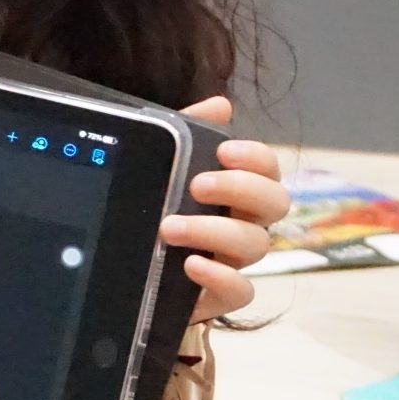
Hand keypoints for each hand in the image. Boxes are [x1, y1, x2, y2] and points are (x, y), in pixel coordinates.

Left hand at [167, 96, 287, 322]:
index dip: (255, 158)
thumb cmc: (155, 208)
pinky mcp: (218, 294)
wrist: (123, 268)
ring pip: (256, 245)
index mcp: (237, 189)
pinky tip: (192, 265)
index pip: (267, 168)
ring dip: (215, 231)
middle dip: (240, 189)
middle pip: (275, 203)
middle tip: (197, 185)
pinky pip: (241, 291)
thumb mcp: (163, 165)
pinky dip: (220, 278)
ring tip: (171, 228)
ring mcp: (235, 260)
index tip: (224, 152)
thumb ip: (189, 132)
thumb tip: (219, 105)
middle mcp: (245, 222)